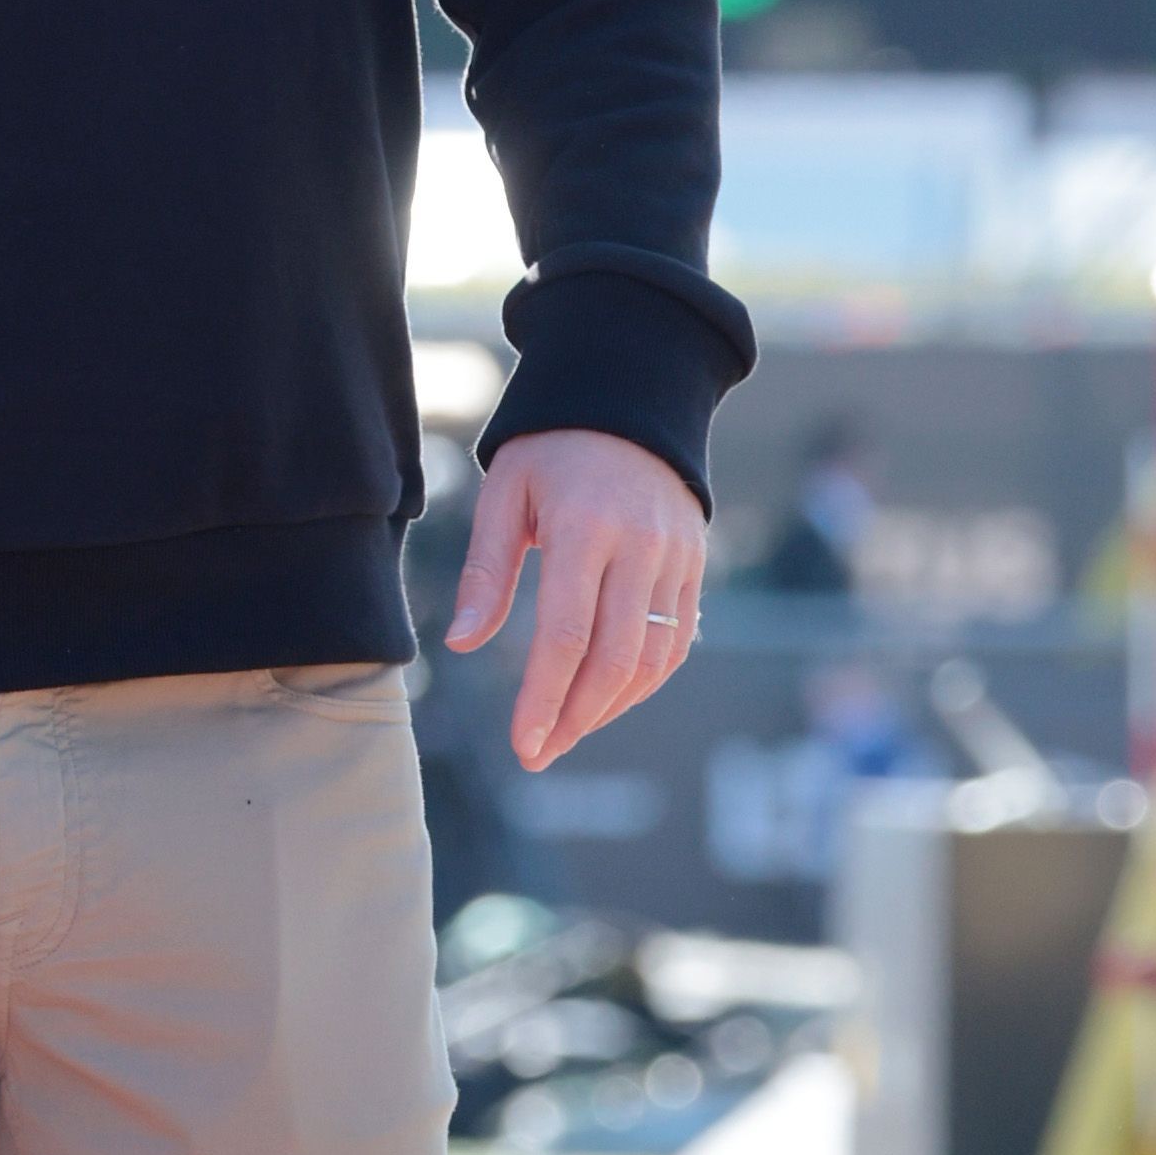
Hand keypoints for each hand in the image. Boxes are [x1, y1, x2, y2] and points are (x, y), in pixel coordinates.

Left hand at [444, 428, 706, 768]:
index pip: (566, 636)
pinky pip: (677, 640)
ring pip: (653, 658)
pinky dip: (644, 681)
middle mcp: (642, 547)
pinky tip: (607, 700)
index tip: (522, 743)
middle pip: (616, 658)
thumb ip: (484, 571)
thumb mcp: (504, 494)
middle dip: (576, 718)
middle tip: (538, 753)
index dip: (544, 699)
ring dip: (610, 708)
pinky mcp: (694, 565)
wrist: (630, 400)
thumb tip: (460, 643)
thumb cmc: (551, 449)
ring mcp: (677, 558)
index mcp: (587, 528)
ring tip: (566, 733)